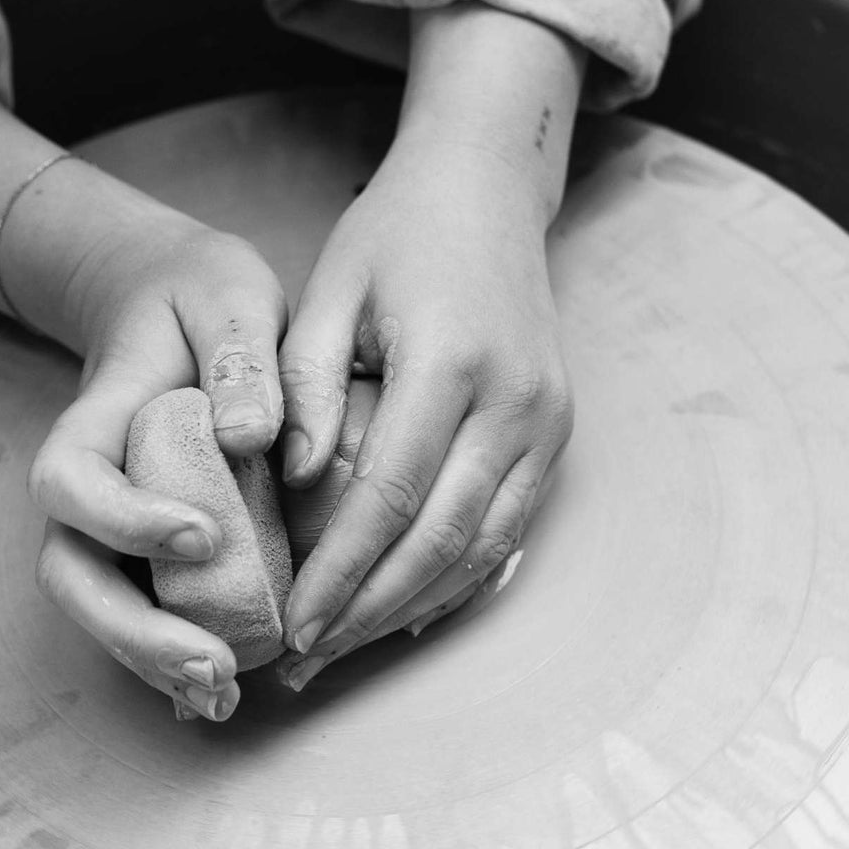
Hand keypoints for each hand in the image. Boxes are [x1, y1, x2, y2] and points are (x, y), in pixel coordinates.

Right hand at [25, 198, 286, 719]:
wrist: (167, 298)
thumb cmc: (200, 296)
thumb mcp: (229, 294)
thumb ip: (242, 355)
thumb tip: (252, 437)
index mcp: (95, 420)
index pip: (73, 482)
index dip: (123, 520)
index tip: (202, 536)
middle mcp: (87, 484)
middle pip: (69, 572)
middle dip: (132, 629)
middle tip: (212, 662)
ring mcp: (108, 524)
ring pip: (99, 606)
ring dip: (151, 661)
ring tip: (220, 696)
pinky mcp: (142, 548)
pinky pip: (141, 611)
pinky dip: (171, 659)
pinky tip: (220, 696)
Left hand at [277, 132, 572, 687]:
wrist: (487, 189)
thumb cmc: (394, 235)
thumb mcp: (330, 289)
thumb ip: (304, 382)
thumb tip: (295, 482)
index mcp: (451, 362)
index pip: (389, 495)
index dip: (340, 570)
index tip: (292, 621)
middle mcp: (515, 401)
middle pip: (440, 539)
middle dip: (370, 611)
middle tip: (308, 660)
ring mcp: (547, 420)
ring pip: (483, 547)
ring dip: (412, 608)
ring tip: (346, 648)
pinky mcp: (557, 431)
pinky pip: (508, 527)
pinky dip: (459, 579)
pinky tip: (407, 613)